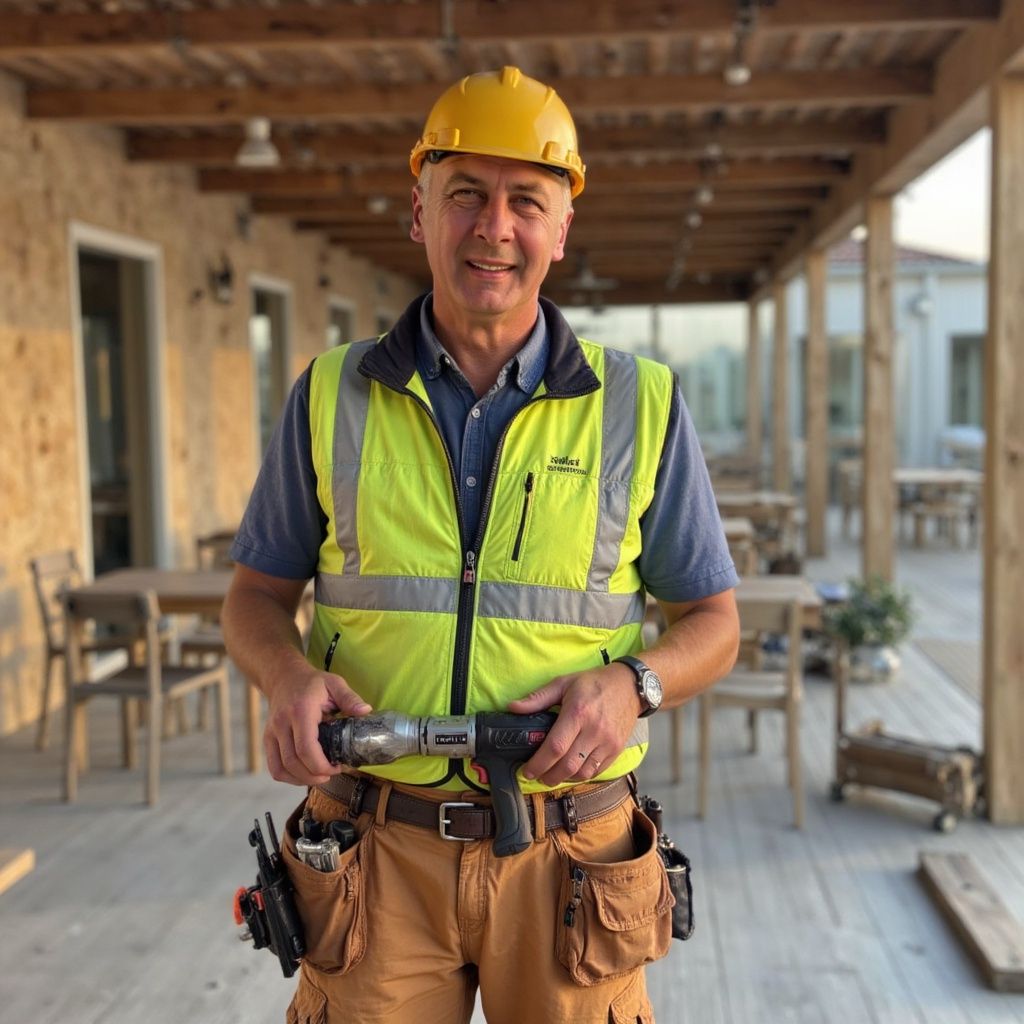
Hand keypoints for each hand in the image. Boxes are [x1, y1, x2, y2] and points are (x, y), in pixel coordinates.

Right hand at [264, 669, 371, 786]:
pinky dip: (288, 777)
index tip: (337, 767)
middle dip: (314, 775)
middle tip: (332, 773)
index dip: (321, 766)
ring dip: (301, 779)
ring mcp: (272, 733)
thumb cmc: (311, 682)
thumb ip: (349, 698)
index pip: (306, 748)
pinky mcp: (267, 739)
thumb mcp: (334, 683)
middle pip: (293, 762)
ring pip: (281, 768)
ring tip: (320, 776)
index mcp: (300, 711)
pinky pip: (274, 767)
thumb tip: (365, 711)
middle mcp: (282, 723)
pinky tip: (304, 774)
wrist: (284, 677)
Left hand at [508, 663, 640, 786]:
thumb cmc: (594, 683)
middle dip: (548, 776)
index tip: (527, 770)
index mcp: (577, 713)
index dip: (538, 763)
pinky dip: (582, 775)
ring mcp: (608, 742)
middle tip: (537, 776)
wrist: (630, 685)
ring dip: (565, 779)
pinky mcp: (617, 749)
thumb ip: (537, 698)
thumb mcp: (564, 683)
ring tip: (553, 775)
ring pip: (583, 773)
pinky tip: (572, 771)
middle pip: (567, 766)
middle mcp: (594, 730)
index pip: (555, 747)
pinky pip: (597, 771)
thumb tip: (512, 707)